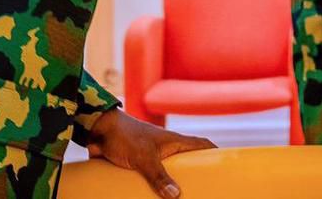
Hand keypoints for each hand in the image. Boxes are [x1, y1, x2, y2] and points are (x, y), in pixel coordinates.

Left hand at [87, 109, 215, 197]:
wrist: (96, 130)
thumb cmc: (123, 135)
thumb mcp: (143, 157)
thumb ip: (158, 176)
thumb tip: (176, 196)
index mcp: (173, 142)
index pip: (202, 145)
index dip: (215, 154)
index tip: (225, 167)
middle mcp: (165, 150)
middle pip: (186, 165)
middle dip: (193, 178)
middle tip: (201, 194)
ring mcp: (150, 158)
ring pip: (166, 175)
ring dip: (169, 188)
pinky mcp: (136, 166)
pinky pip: (148, 181)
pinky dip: (150, 191)